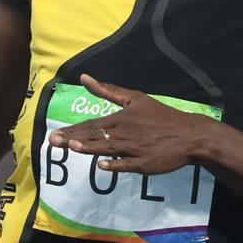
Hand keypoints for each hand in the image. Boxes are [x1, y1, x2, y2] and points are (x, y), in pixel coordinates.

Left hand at [48, 74, 212, 174]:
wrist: (189, 134)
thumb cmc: (160, 116)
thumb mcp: (135, 98)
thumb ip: (108, 90)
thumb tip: (84, 77)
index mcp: (121, 118)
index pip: (91, 124)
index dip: (72, 129)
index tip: (55, 134)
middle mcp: (124, 133)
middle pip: (94, 136)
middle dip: (72, 139)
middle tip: (53, 141)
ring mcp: (134, 149)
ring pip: (107, 148)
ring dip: (89, 148)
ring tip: (72, 146)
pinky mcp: (145, 164)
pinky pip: (127, 165)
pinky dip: (115, 164)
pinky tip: (102, 165)